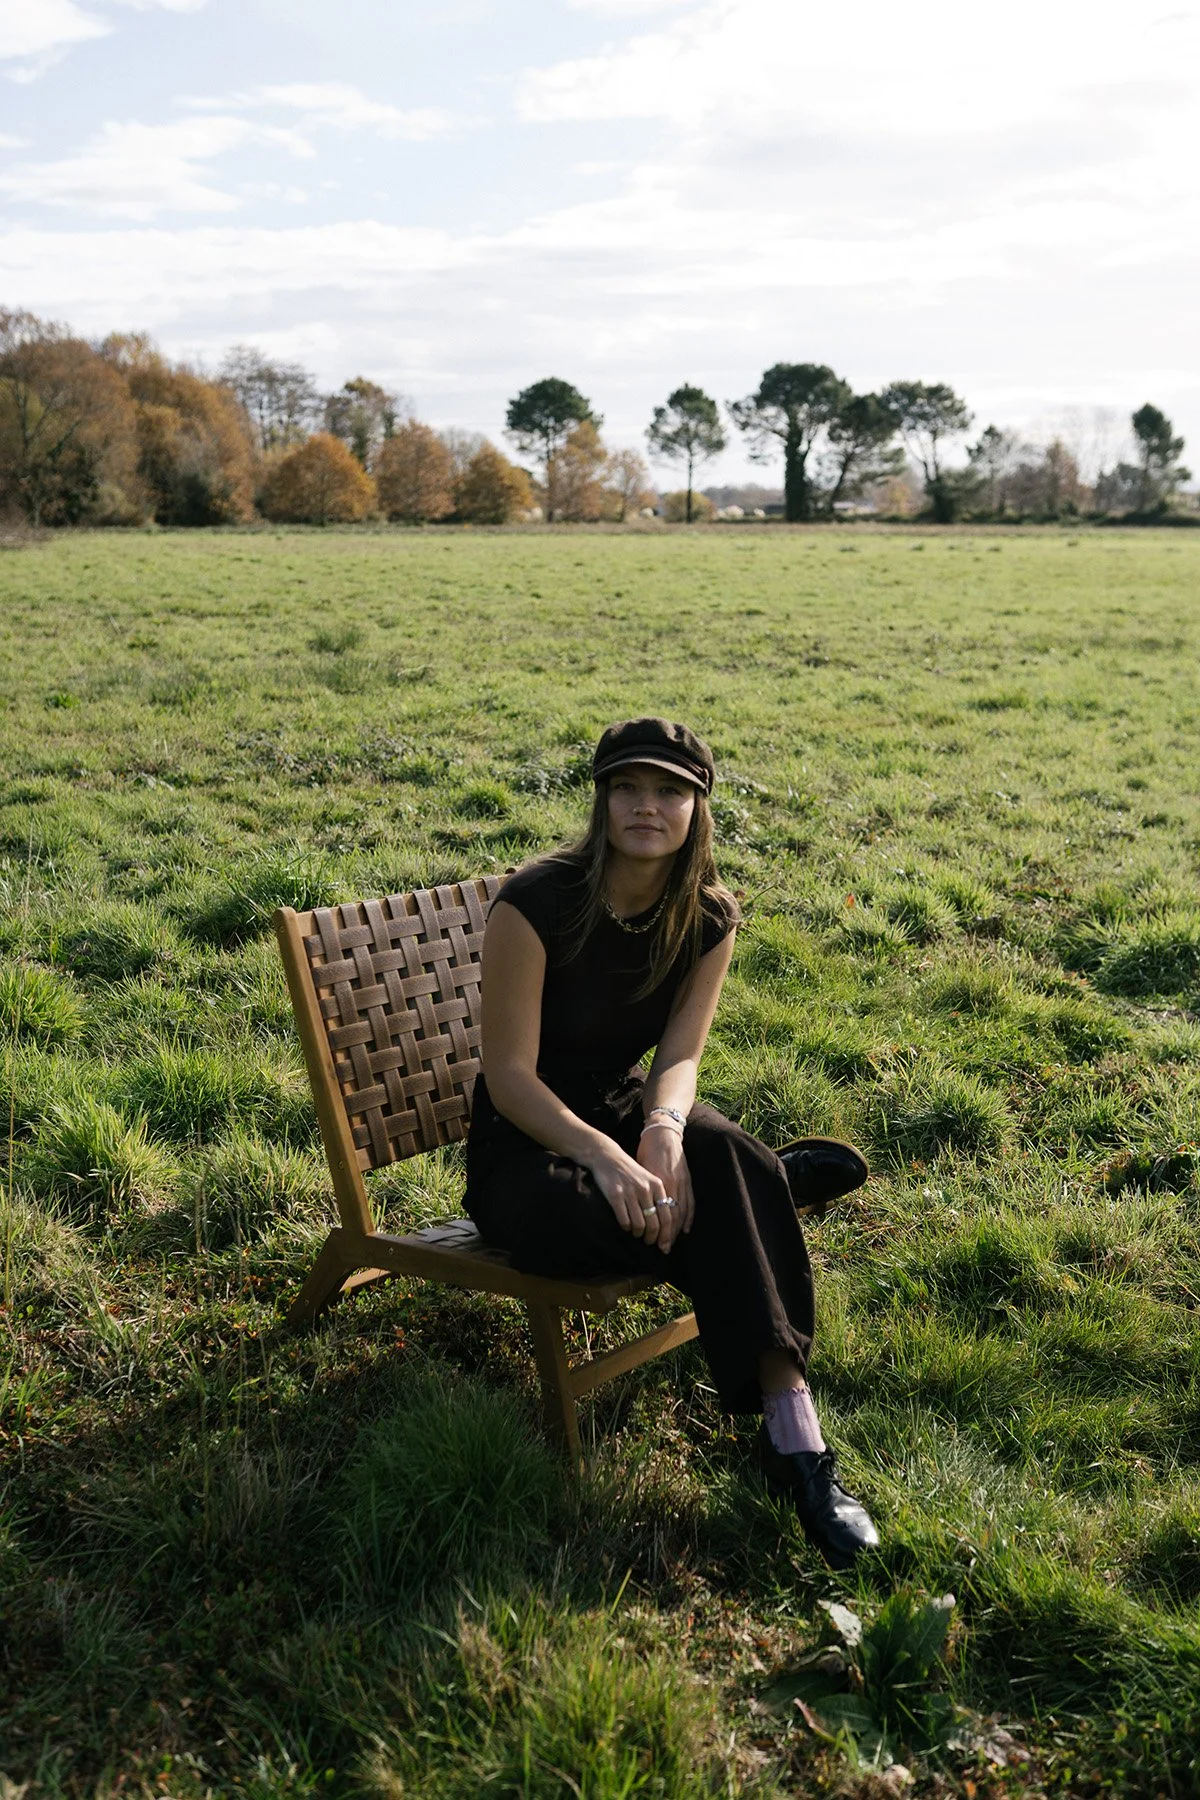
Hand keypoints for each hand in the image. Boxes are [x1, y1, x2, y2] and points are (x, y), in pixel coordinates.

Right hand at [587, 1139, 670, 1245]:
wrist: (608, 1157)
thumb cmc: (630, 1171)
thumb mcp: (649, 1179)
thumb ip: (658, 1196)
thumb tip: (666, 1222)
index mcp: (657, 1185)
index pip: (668, 1215)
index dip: (667, 1233)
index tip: (665, 1244)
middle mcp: (645, 1189)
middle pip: (655, 1223)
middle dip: (653, 1238)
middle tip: (650, 1243)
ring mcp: (630, 1192)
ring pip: (639, 1224)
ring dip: (639, 1233)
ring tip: (637, 1234)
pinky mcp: (615, 1195)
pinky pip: (624, 1220)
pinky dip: (626, 1227)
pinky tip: (626, 1226)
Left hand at [636, 1125, 693, 1252]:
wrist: (663, 1133)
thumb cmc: (647, 1151)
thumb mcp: (641, 1169)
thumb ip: (642, 1188)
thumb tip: (635, 1208)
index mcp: (659, 1184)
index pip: (659, 1214)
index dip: (656, 1230)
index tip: (651, 1243)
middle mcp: (672, 1185)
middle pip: (672, 1217)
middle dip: (667, 1235)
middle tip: (662, 1248)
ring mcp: (682, 1183)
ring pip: (681, 1213)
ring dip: (677, 1230)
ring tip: (671, 1243)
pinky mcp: (688, 1180)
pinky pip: (690, 1203)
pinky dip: (689, 1217)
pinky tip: (686, 1229)